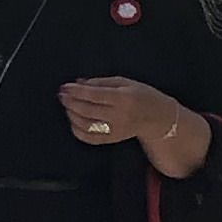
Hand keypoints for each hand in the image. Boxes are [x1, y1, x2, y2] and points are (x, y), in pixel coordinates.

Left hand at [58, 77, 177, 147]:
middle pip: (87, 110)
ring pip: (85, 125)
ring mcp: (115, 130)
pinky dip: (77, 130)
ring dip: (71, 115)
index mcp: (124, 98)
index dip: (76, 91)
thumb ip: (101, 82)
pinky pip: (89, 138)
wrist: (159, 118)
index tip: (65, 87)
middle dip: (70, 102)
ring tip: (67, 106)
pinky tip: (73, 121)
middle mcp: (119, 115)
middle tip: (62, 95)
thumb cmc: (142, 96)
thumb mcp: (125, 82)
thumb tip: (79, 82)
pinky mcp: (112, 139)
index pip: (94, 95)